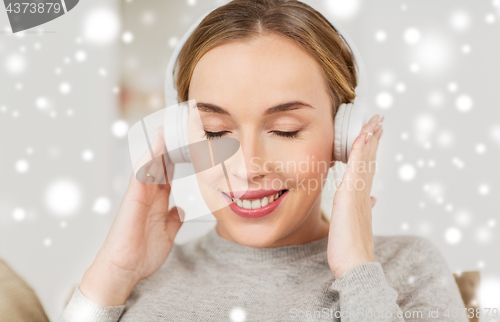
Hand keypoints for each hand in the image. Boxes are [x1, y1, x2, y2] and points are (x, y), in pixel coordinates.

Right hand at [80, 126, 183, 305]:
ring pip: (148, 166)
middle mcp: (148, 196)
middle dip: (168, 148)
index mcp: (157, 202)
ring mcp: (139, 196)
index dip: (177, 161)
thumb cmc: (142, 254)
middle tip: (177, 129)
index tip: (188, 146)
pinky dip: (147, 160)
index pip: (168, 176)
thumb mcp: (167, 234)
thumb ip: (173, 220)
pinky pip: (140, 175)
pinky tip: (156, 147)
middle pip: (159, 166)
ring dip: (157, 148)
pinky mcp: (132, 199)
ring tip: (165, 130)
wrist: (125, 269)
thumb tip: (180, 210)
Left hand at [327, 114, 383, 277]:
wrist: (355, 264)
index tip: (374, 133)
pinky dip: (361, 150)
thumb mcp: (356, 222)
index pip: (367, 167)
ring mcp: (358, 192)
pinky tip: (364, 136)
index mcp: (362, 197)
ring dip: (369, 138)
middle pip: (369, 159)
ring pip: (365, 159)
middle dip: (373, 138)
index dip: (370, 149)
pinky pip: (357, 167)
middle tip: (379, 119)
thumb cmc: (352, 247)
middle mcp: (362, 191)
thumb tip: (373, 199)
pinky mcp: (350, 195)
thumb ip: (365, 208)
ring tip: (374, 120)